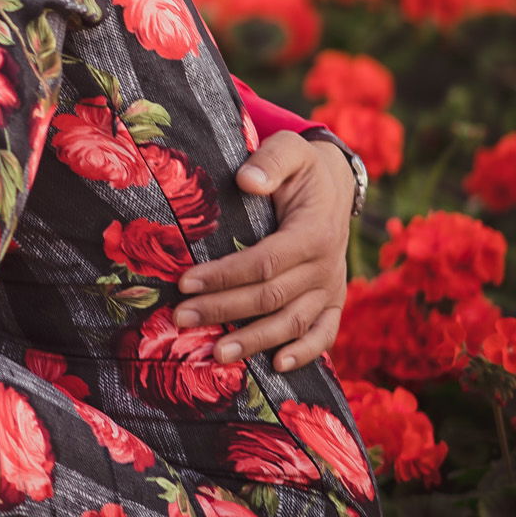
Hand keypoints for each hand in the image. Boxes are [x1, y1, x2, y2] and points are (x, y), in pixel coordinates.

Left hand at [173, 131, 353, 371]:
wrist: (335, 184)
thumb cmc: (301, 167)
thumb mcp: (290, 149)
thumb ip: (271, 160)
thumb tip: (248, 179)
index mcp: (314, 232)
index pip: (266, 262)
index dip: (226, 275)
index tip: (185, 282)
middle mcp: (327, 266)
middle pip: (272, 296)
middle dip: (225, 310)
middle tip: (181, 317)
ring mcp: (331, 287)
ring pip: (293, 322)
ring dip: (255, 340)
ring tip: (216, 353)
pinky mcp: (332, 301)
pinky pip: (324, 333)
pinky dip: (305, 353)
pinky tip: (277, 366)